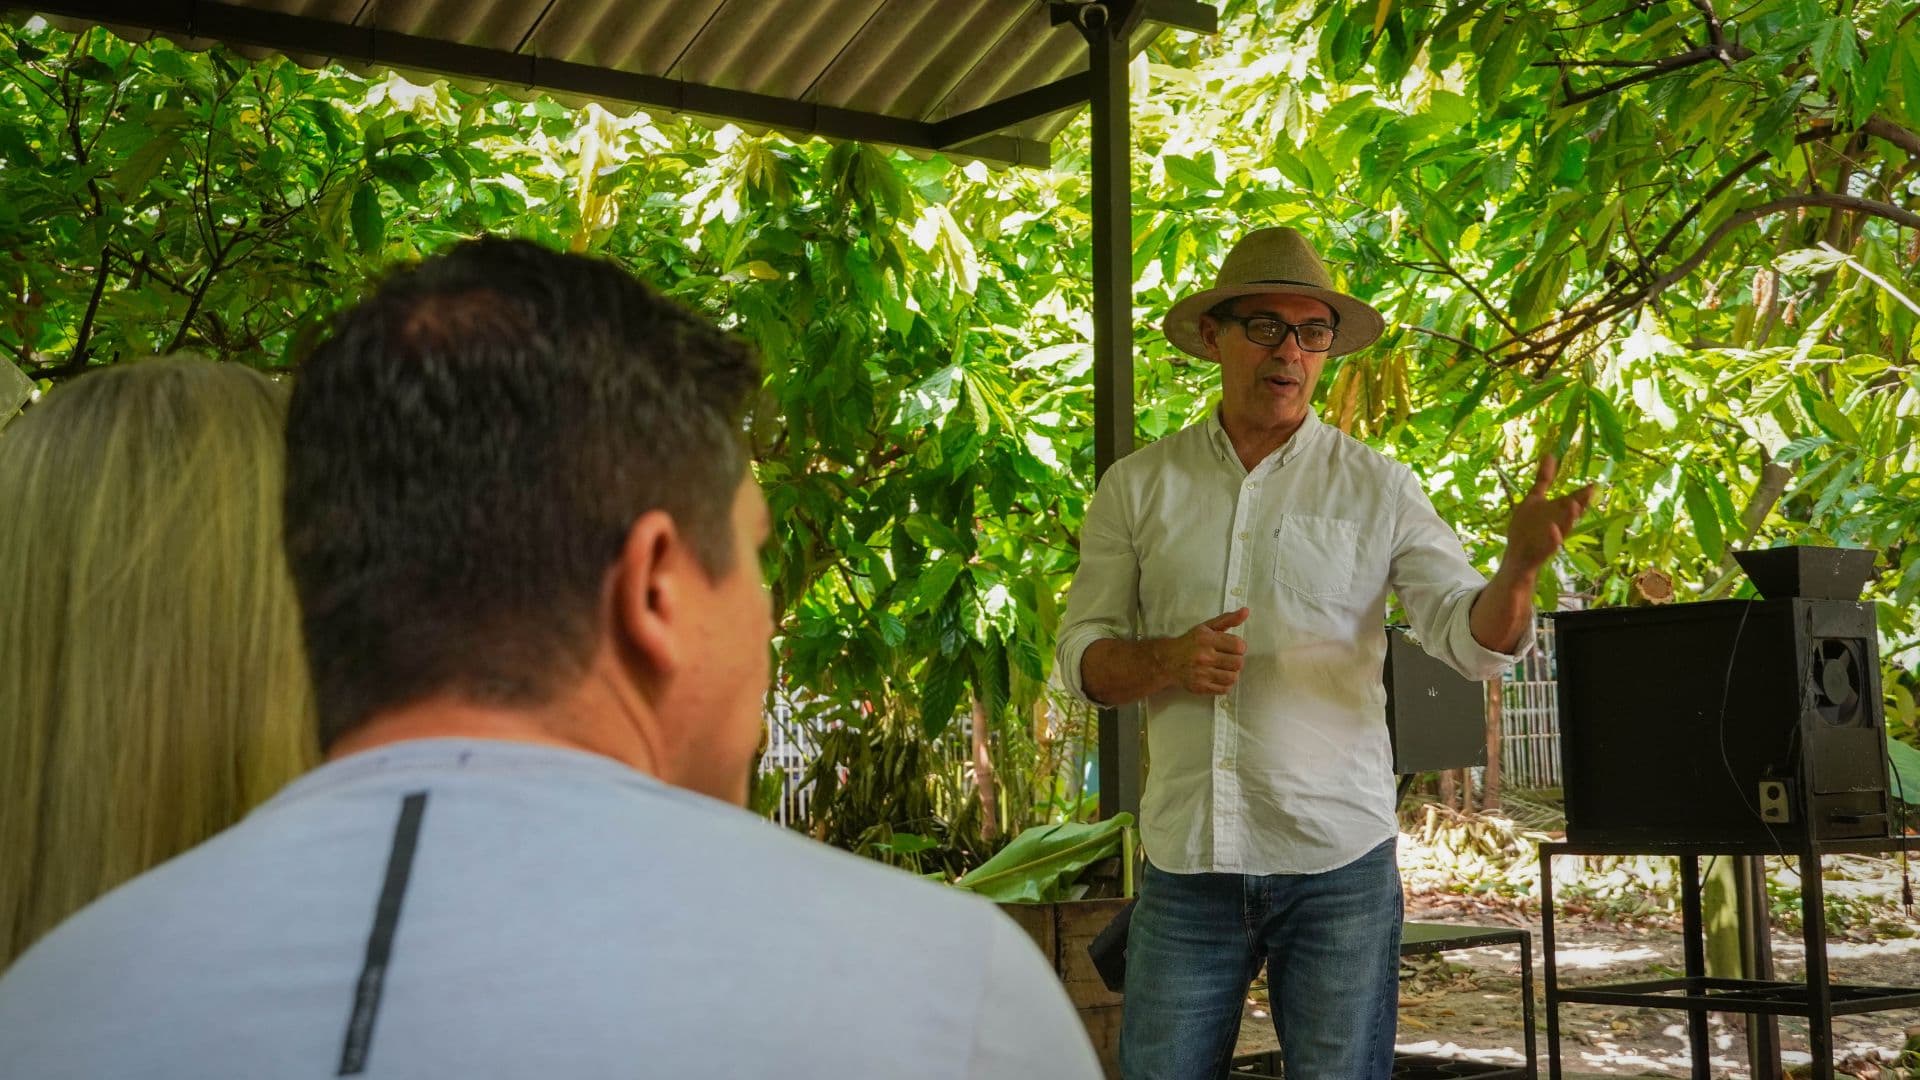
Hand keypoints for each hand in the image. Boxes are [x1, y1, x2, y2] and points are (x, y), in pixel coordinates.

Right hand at [1153, 608, 1249, 694]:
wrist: (1168, 661)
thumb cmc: (1190, 643)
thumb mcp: (1207, 627)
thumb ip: (1228, 619)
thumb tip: (1246, 611)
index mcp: (1206, 639)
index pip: (1238, 646)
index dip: (1240, 647)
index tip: (1233, 647)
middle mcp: (1204, 656)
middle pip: (1238, 663)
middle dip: (1236, 660)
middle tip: (1228, 658)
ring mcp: (1202, 673)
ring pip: (1233, 677)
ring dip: (1232, 673)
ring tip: (1225, 668)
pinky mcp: (1200, 687)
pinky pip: (1224, 689)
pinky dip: (1225, 684)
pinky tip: (1219, 677)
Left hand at [1503, 455, 1596, 577]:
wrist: (1519, 556)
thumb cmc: (1529, 527)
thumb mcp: (1534, 500)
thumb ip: (1543, 479)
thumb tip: (1550, 454)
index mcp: (1558, 512)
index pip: (1572, 500)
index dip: (1582, 494)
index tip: (1593, 484)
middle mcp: (1559, 524)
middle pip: (1571, 513)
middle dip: (1579, 503)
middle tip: (1590, 492)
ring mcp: (1552, 538)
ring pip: (1564, 527)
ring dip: (1570, 517)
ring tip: (1574, 506)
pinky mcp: (1544, 550)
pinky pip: (1550, 544)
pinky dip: (1554, 537)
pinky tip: (1553, 529)